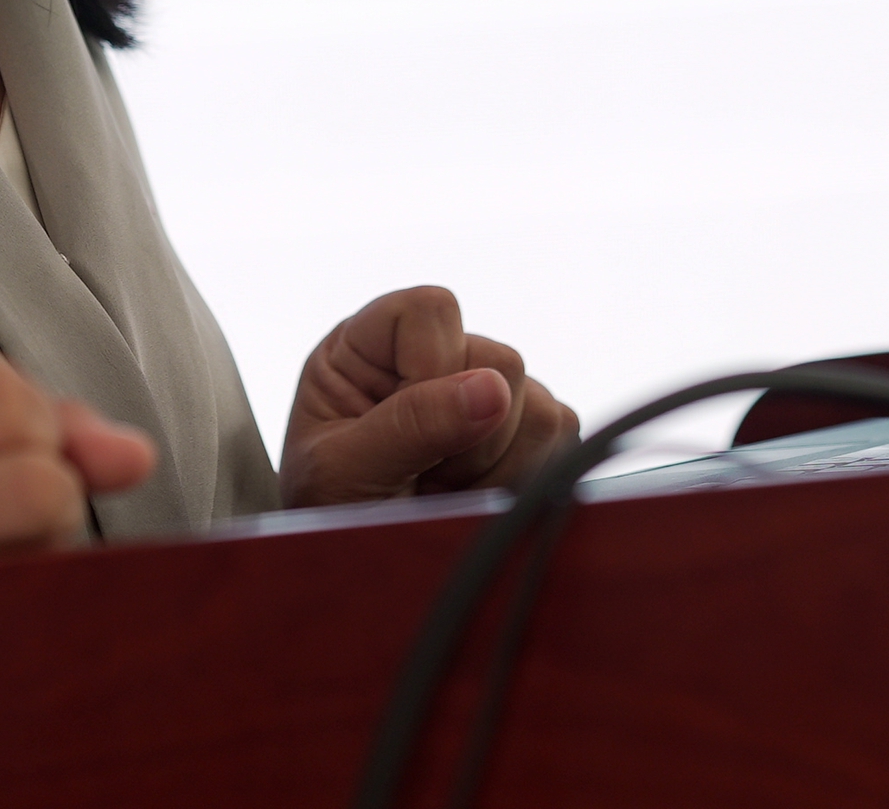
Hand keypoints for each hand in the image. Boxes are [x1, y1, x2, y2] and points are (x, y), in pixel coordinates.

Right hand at [0, 356, 153, 710]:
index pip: (1, 390)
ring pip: (43, 552)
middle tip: (4, 528)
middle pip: (41, 478)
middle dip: (54, 500)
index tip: (4, 460)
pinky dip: (28, 607)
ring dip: (47, 559)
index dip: (36, 426)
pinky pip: (21, 616)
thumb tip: (137, 456)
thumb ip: (37, 427)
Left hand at [280, 285, 575, 507]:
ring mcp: (487, 393)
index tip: (404, 430)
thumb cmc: (326, 516)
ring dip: (492, 470)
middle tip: (421, 479)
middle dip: (466, 438)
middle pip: (501, 359)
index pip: (431, 309)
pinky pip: (563, 441)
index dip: (431, 365)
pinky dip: (520, 483)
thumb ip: (409, 424)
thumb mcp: (342, 470)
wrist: (356, 580)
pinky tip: (470, 500)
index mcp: (370, 346)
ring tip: (441, 494)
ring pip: (541, 409)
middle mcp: (434, 358)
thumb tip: (492, 389)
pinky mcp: (528, 433)